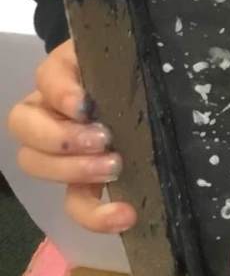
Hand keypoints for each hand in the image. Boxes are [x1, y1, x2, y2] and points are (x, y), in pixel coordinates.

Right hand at [6, 40, 135, 233]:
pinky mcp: (82, 181)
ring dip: (71, 171)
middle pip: (24, 126)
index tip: (84, 105)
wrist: (159, 94)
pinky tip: (124, 215)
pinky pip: (74, 203)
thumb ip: (130, 61)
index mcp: (66, 72)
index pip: (47, 76)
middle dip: (60, 138)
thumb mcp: (135, 60)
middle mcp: (52, 110)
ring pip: (36, 164)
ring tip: (114, 168)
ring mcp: (63, 149)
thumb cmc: (144, 72)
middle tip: (103, 140)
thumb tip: (142, 65)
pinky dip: (94, 215)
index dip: (60, 92)